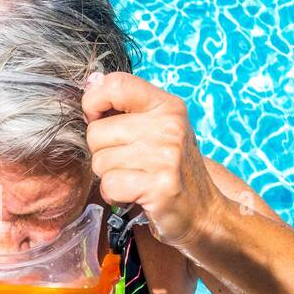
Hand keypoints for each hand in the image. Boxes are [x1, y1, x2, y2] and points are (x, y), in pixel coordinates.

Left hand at [83, 71, 223, 247]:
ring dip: (109, 176)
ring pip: (99, 161)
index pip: (116, 84)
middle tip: (127, 162)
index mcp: (166, 105)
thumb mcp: (156, 128)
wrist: (203, 210)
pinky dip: (113, 195)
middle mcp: (168, 126)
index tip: (98, 119)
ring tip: (133, 178)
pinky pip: (109, 185)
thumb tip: (89, 82)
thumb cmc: (170, 167)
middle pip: (96, 132)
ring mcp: (166, 155)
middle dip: (102, 152)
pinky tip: (132, 194)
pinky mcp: (160, 185)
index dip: (94, 102)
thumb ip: (124, 107)